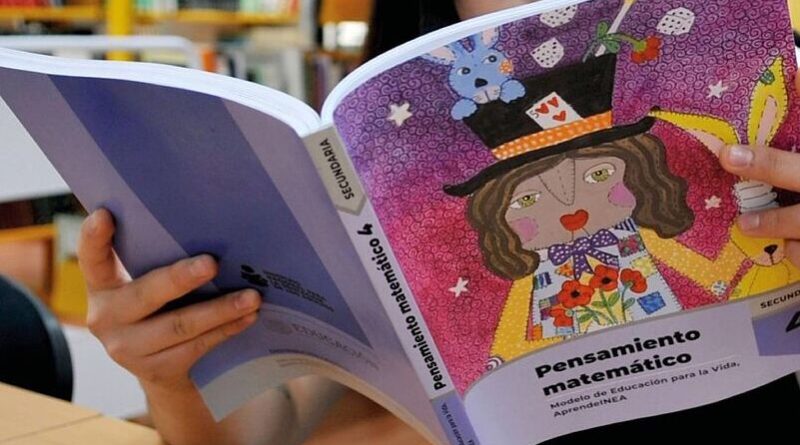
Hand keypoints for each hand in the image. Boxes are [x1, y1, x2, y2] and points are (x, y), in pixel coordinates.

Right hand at [78, 209, 260, 392]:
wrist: (159, 363)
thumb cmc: (158, 305)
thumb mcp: (145, 281)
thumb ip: (158, 258)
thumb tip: (208, 226)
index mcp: (102, 286)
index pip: (93, 259)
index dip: (94, 238)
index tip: (105, 215)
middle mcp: (106, 318)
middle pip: (145, 295)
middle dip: (180, 278)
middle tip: (212, 262)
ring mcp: (128, 349)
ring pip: (179, 325)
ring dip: (220, 310)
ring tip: (252, 296)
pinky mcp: (156, 369)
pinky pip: (196, 346)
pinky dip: (226, 329)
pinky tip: (248, 317)